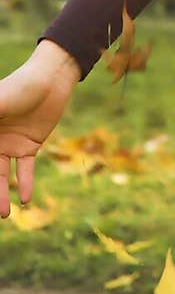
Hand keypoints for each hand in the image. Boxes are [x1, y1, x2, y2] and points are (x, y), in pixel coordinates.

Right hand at [0, 40, 79, 216]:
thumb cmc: (20, 85)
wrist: (51, 79)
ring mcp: (10, 145)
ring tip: (4, 214)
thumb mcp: (0, 102)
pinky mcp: (30, 146)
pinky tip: (25, 199)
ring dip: (2, 195)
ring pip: (1, 176)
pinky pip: (25, 170)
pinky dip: (25, 183)